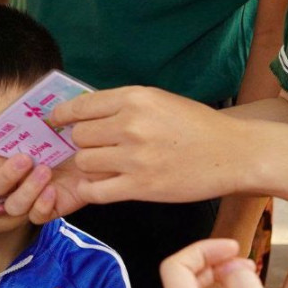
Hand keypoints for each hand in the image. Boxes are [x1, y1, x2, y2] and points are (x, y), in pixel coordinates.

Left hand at [0, 86, 251, 224]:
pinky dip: (94, 189)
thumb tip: (85, 114)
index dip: (61, 117)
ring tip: (106, 167)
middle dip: (81, 144)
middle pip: (79, 136)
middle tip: (92, 149)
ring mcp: (134, 156)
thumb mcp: (159, 101)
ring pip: (84, 162)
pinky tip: (103, 185)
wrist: (233, 153)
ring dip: (89, 167)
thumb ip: (124, 106)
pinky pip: (97, 189)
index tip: (54, 123)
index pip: (79, 106)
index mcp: (134, 98)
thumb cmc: (197, 126)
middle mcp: (130, 124)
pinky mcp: (140, 186)